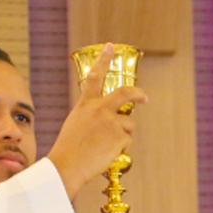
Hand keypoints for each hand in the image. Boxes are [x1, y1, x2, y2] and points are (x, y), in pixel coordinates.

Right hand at [47, 43, 147, 198]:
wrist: (67, 165)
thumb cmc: (69, 149)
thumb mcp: (76, 124)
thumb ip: (93, 115)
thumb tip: (113, 118)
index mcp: (85, 104)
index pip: (95, 76)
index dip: (103, 60)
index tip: (110, 47)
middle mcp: (100, 109)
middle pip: (125, 93)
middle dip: (138, 94)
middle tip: (145, 98)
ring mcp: (111, 122)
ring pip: (128, 124)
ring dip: (122, 135)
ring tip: (104, 146)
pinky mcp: (120, 135)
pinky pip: (127, 140)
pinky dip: (120, 147)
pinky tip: (105, 153)